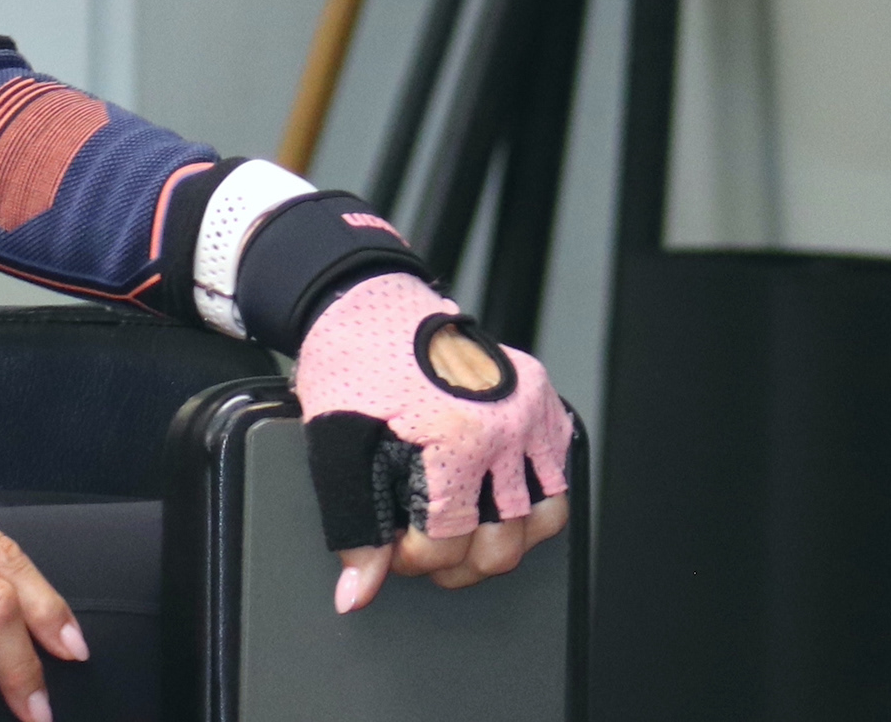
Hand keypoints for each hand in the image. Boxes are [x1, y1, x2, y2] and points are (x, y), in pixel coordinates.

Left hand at [291, 274, 572, 611]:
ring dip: (504, 539)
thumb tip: (357, 592)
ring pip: (545, 517)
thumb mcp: (333, 444)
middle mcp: (506, 424)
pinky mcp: (542, 399)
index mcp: (456, 435)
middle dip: (458, 562)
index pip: (450, 541)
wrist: (366, 297)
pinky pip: (557, 472)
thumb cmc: (350, 361)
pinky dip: (531, 496)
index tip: (390, 552)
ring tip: (462, 534)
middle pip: (505, 543)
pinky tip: (491, 495)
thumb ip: (350, 525)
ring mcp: (530, 410)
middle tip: (423, 550)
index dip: (411, 560)